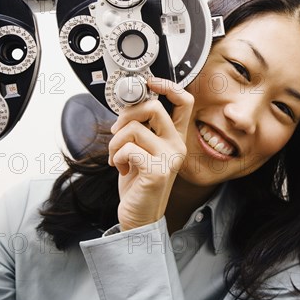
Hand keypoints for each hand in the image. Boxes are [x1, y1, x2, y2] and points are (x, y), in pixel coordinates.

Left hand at [108, 78, 193, 230]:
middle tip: (117, 130)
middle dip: (127, 114)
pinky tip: (120, 168)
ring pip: (134, 129)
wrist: (139, 216)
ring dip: (115, 142)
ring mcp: (169, 158)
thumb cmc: (138, 184)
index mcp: (174, 138)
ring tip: (116, 157)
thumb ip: (142, 130)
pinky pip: (128, 149)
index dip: (168, 86)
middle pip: (154, 107)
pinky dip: (116, 157)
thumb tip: (128, 107)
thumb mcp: (141, 151)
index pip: (184, 102)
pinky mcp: (157, 171)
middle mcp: (176, 145)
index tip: (150, 82)